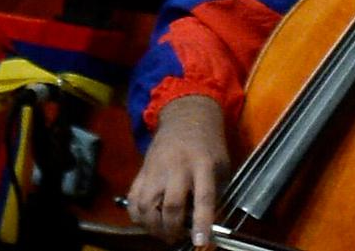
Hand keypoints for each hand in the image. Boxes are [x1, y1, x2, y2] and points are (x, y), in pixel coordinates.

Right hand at [127, 95, 231, 248]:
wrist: (185, 116)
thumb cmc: (208, 144)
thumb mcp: (221, 164)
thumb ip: (215, 192)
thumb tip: (206, 224)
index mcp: (203, 164)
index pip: (203, 198)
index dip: (201, 223)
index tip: (200, 242)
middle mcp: (177, 167)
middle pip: (170, 205)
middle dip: (172, 230)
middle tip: (177, 238)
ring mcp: (156, 169)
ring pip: (147, 206)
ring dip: (153, 227)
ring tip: (162, 232)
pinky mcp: (141, 170)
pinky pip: (133, 199)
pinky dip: (137, 216)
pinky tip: (147, 222)